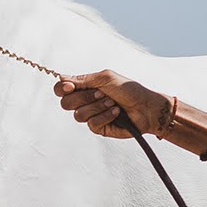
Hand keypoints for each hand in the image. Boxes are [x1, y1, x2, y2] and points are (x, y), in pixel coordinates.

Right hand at [54, 70, 172, 140]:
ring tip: (113, 103)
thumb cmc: (128, 89)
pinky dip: (105, 116)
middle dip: (84, 97)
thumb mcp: (105, 78)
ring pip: (78, 115)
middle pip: (65, 103)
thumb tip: (61, 81)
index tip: (70, 87)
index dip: (61, 89)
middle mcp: (84, 102)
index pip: (61, 89)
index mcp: (84, 87)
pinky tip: (116, 112)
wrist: (145, 106)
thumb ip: (82, 80)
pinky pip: (91, 124)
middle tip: (101, 93)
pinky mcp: (98, 128)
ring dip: (97, 107)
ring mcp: (91, 115)